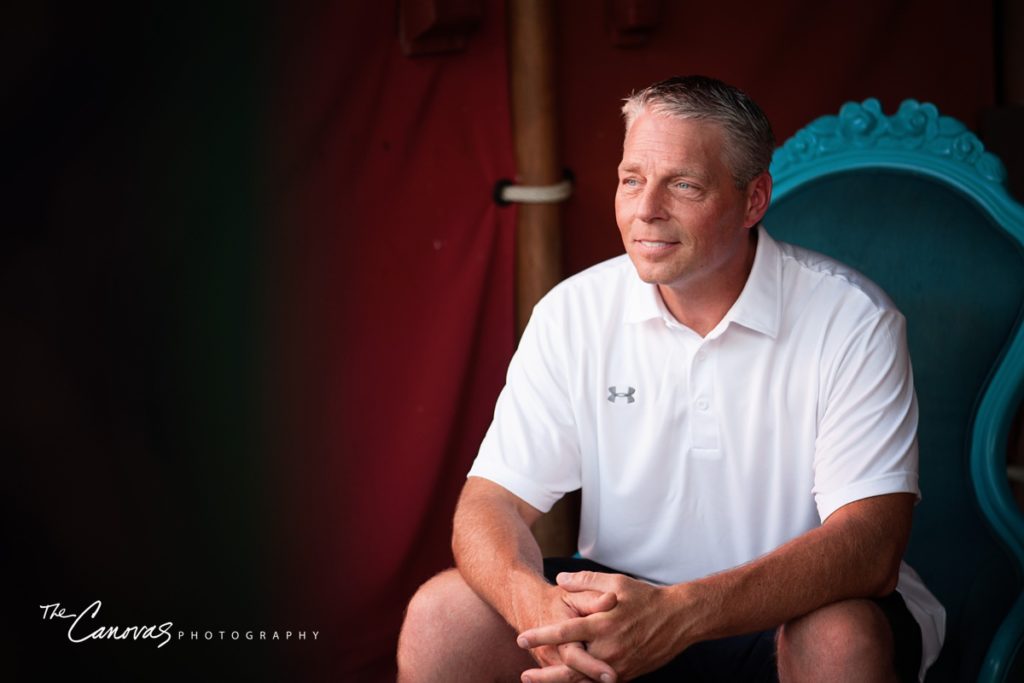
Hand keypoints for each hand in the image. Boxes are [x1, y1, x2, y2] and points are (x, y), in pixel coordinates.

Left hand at [517, 571, 694, 681]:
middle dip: (545, 674)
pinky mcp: (626, 676)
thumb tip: (560, 578)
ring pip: (583, 681)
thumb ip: (585, 581)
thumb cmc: (646, 597)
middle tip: (524, 674)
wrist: (679, 620)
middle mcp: (609, 649)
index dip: (542, 636)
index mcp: (603, 625)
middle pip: (570, 667)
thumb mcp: (616, 582)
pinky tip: (566, 682)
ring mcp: (618, 666)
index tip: (521, 638)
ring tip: (538, 681)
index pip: (565, 632)